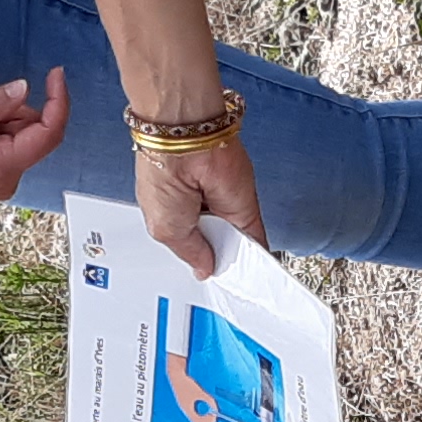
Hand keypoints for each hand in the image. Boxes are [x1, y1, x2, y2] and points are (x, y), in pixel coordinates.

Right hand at [135, 127, 262, 278]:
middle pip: (214, 246)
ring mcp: (225, 208)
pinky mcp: (247, 206)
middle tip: (221, 275)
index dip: (198, 260)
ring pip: (236, 245)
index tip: (206, 273)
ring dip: (236, 260)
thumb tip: (204, 269)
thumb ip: (190, 254)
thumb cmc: (163, 174)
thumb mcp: (166, 231)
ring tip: (234, 273)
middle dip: (216, 261)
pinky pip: (256, 235)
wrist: (187, 145)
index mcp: (173, 215)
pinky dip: (258, 253)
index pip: (191, 244)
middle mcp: (200, 211)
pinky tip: (256, 269)